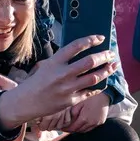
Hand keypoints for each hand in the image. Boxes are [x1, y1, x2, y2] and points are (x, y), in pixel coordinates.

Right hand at [0, 35, 116, 129]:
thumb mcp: (46, 65)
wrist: (26, 102)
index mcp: (55, 62)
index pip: (76, 46)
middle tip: (111, 53)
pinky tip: (103, 81)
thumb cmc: (37, 82)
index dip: (91, 40)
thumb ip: (62, 60)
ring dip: (106, 70)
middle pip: (89, 62)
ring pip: (94, 77)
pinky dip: (99, 85)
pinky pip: (90, 92)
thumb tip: (83, 52)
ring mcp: (67, 88)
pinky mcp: (71, 100)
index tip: (101, 38)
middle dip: (104, 56)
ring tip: (113, 66)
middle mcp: (62, 74)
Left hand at [62, 91, 109, 133]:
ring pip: (85, 130)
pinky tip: (82, 124)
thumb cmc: (90, 98)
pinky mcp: (100, 123)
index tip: (62, 128)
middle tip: (66, 128)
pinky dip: (85, 127)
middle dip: (72, 130)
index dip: (67, 129)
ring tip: (73, 127)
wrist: (104, 96)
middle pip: (79, 130)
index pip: (73, 128)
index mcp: (84, 118)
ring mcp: (96, 124)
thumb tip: (68, 120)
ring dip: (78, 129)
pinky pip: (91, 128)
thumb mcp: (79, 103)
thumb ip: (73, 112)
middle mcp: (90, 123)